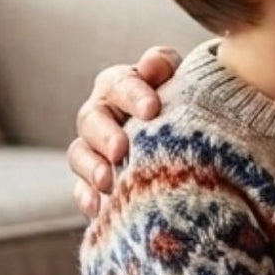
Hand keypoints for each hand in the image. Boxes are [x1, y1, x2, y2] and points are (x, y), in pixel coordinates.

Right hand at [67, 45, 182, 217]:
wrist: (195, 136)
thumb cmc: (189, 100)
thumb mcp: (182, 78)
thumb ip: (166, 66)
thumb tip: (152, 64)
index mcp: (121, 84)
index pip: (119, 83)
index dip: (133, 94)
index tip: (152, 110)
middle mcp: (102, 114)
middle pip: (91, 120)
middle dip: (105, 135)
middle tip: (122, 149)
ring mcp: (95, 148)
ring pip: (79, 154)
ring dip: (91, 168)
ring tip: (108, 183)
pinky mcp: (95, 180)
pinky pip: (82, 189)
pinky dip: (87, 197)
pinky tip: (98, 209)